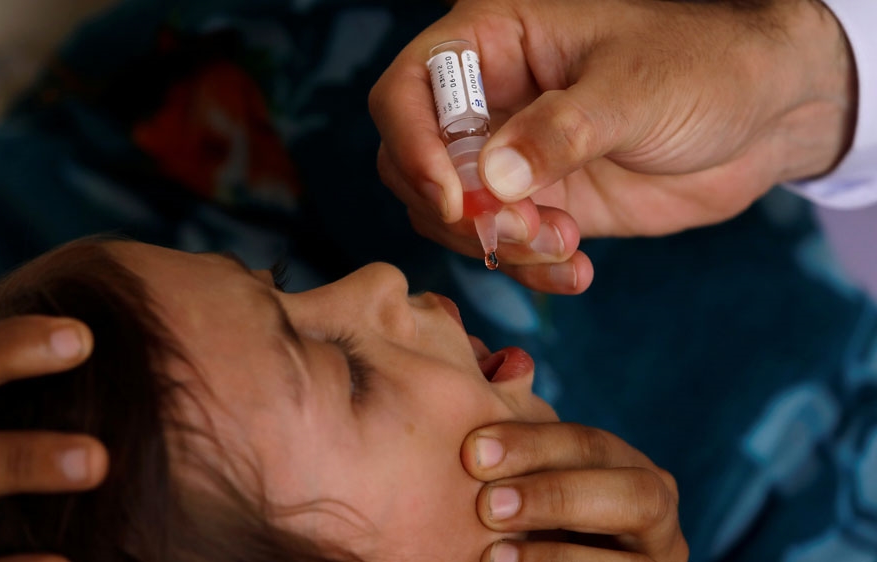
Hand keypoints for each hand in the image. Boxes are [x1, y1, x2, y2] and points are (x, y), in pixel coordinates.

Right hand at [371, 0, 854, 292]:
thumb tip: (490, 179)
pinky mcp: (543, 202)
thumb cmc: (704, 65)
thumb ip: (561, 131)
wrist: (766, 113)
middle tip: (526, 230)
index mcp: (493, 43)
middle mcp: (490, 101)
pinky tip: (578, 271)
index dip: (413, 147)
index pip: (407, 92)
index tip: (453, 200)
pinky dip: (531, 271)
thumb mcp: (634, 88)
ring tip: (564, 246)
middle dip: (462, 212)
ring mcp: (512, 156)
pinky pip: (506, 248)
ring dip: (500, 246)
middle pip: (416, 165)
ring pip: (455, 217)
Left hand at [461, 422, 687, 560]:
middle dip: (556, 496)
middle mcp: (658, 508)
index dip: (534, 444)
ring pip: (630, 555)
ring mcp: (660, 558)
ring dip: (557, 552)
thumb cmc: (532, 520)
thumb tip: (498, 362)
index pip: (589, 445)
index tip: (474, 450)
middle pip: (629, 494)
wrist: (552, 560)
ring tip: (494, 551)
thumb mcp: (530, 479)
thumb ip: (520, 438)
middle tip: (487, 504)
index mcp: (628, 466)